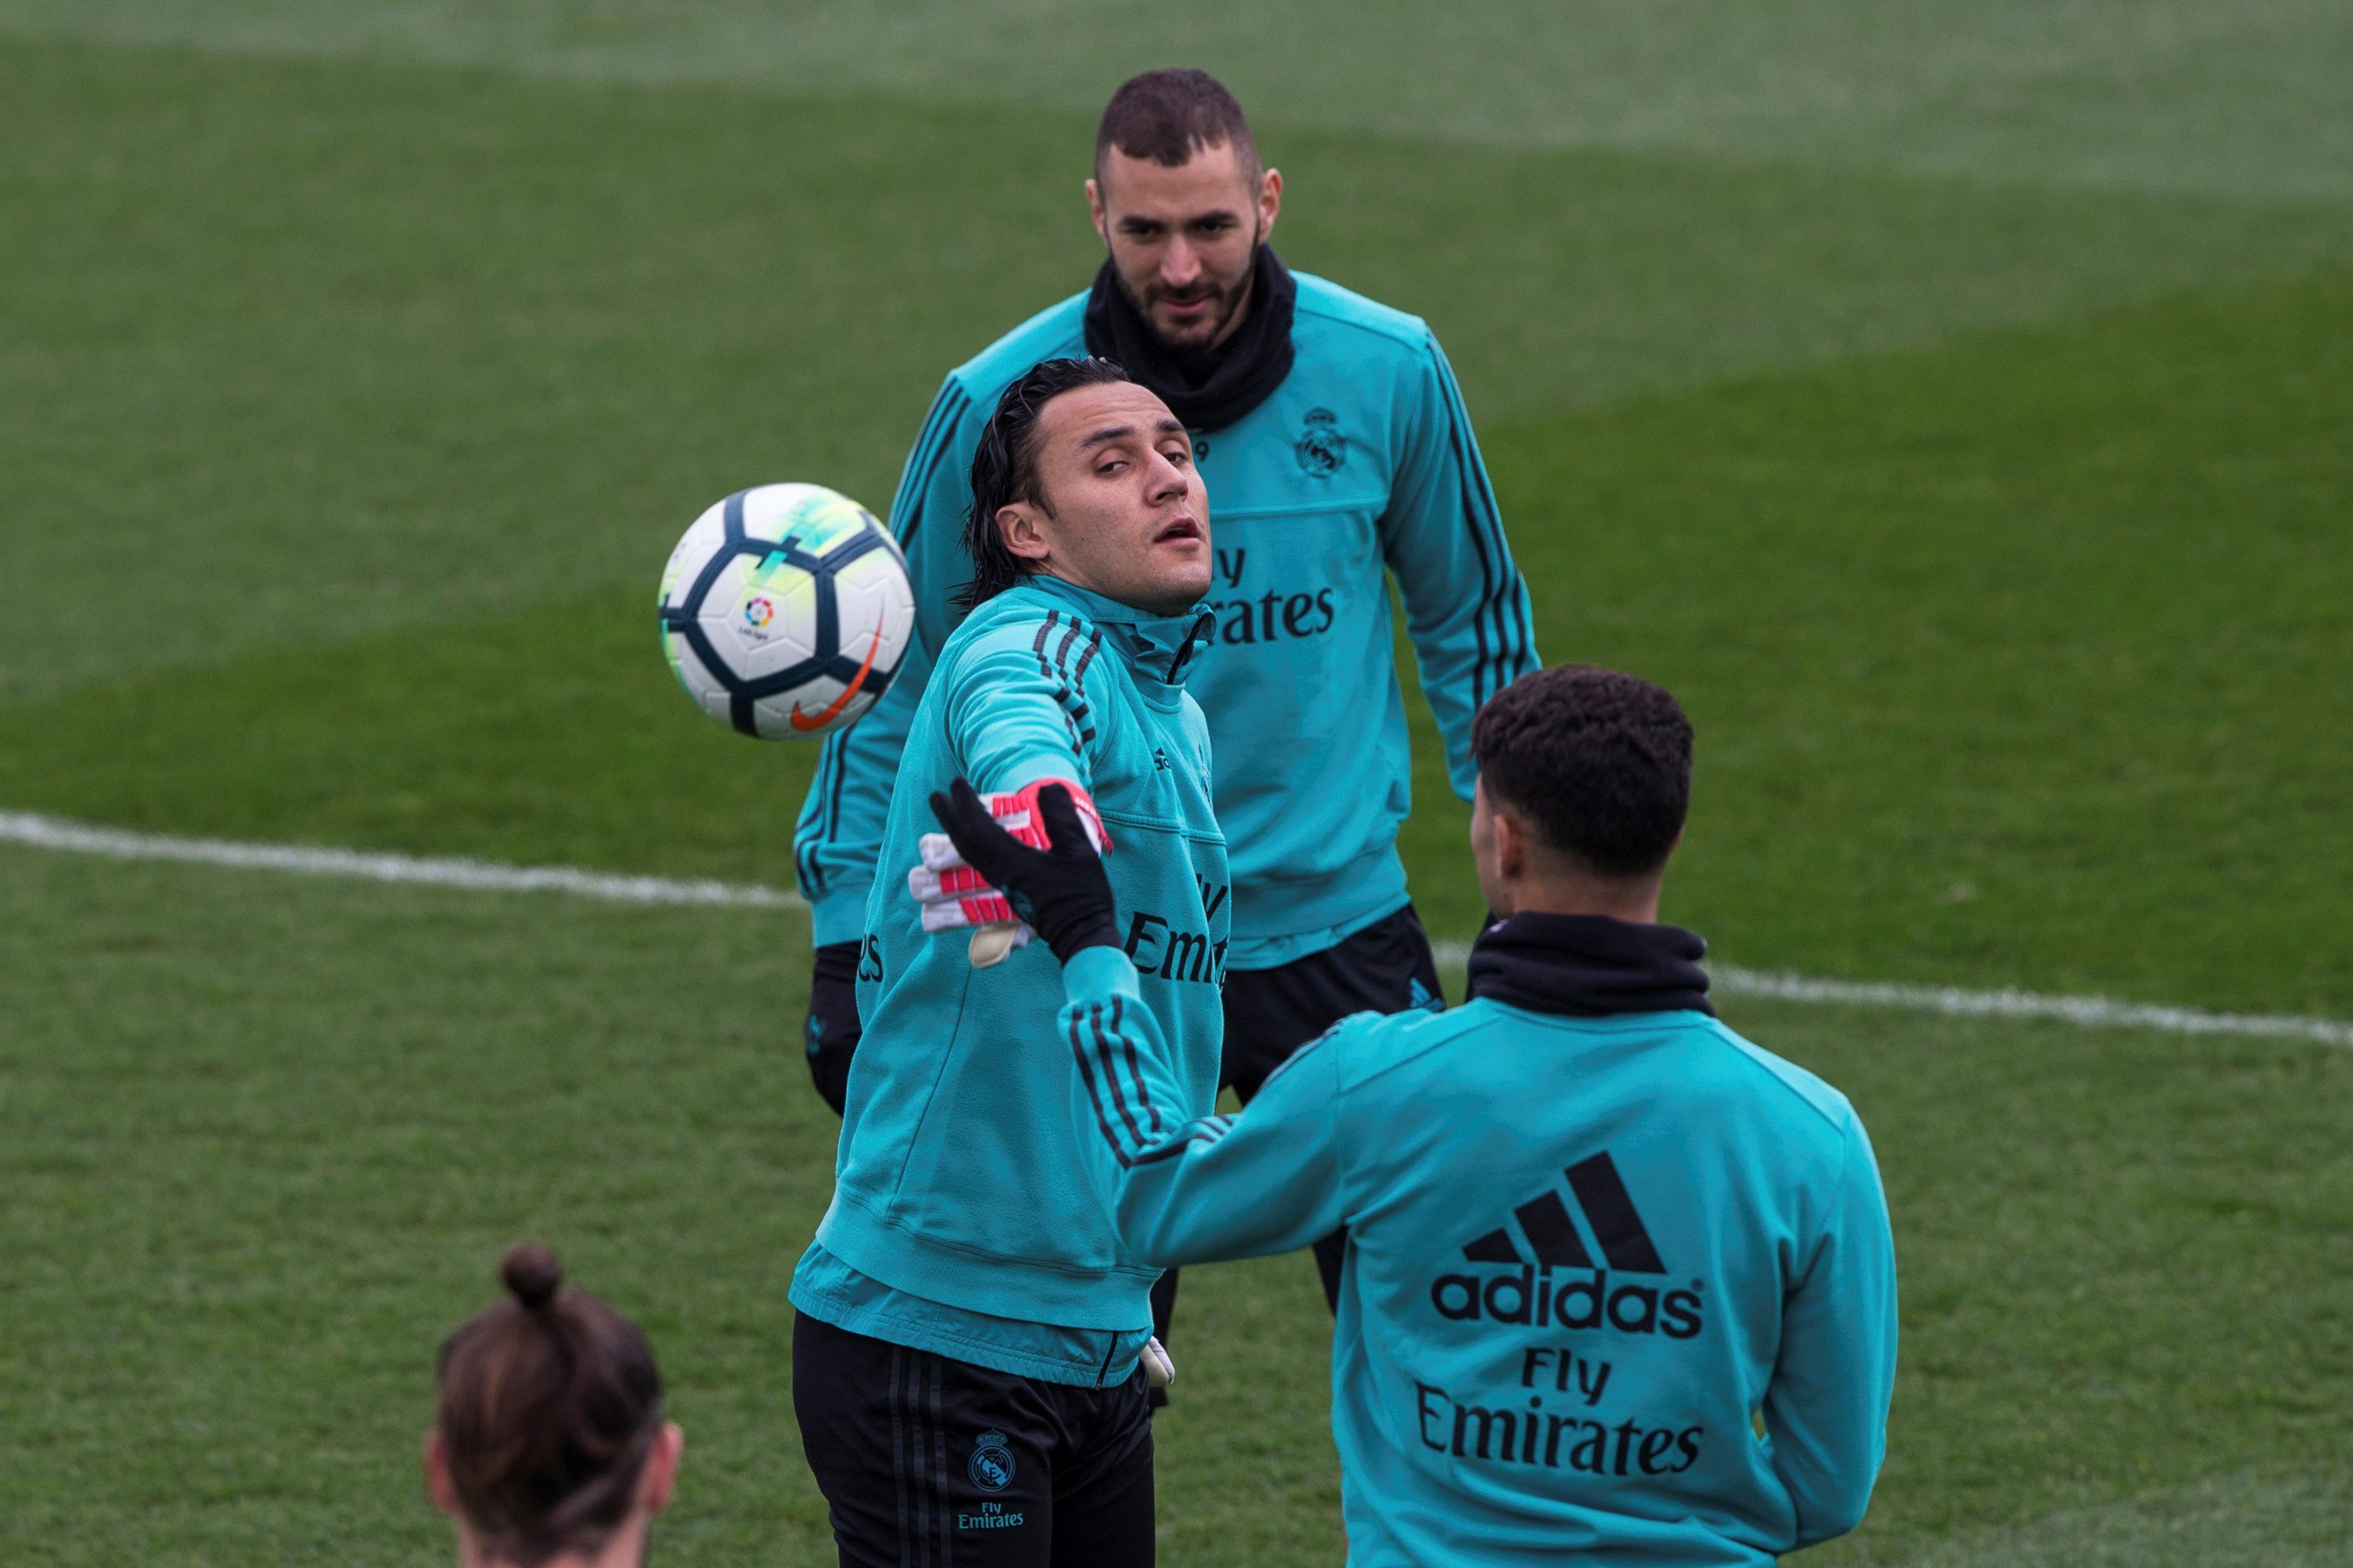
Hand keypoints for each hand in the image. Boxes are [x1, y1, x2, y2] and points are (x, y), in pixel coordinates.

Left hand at [927, 778, 1120, 963]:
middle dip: (948, 818)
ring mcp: (1002, 887)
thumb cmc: (1084, 895)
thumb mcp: (1080, 852)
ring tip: (947, 818)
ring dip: (954, 836)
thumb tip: (1047, 788)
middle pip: (964, 844)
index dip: (966, 804)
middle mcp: (1000, 875)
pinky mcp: (1007, 894)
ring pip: (969, 858)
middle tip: (935, 796)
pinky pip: (978, 867)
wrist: (1083, 937)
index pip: (979, 829)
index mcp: (1013, 863)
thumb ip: (1062, 819)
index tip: (957, 782)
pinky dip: (969, 851)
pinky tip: (972, 847)